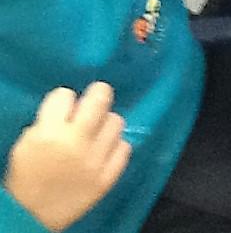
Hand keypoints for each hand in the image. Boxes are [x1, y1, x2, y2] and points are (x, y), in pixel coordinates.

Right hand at [4, 82, 131, 231]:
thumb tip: (75, 105)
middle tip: (97, 97)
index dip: (66, 99)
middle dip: (98, 93)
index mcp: (49, 133)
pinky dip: (116, 146)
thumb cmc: (28, 175)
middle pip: (100, 99)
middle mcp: (76, 142)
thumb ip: (49, 121)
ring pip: (116, 122)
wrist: (31, 215)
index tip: (66, 107)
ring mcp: (95, 159)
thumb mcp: (28, 142)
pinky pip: (124, 147)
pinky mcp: (108, 176)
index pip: (66, 95)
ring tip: (98, 132)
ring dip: (106, 123)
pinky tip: (105, 150)